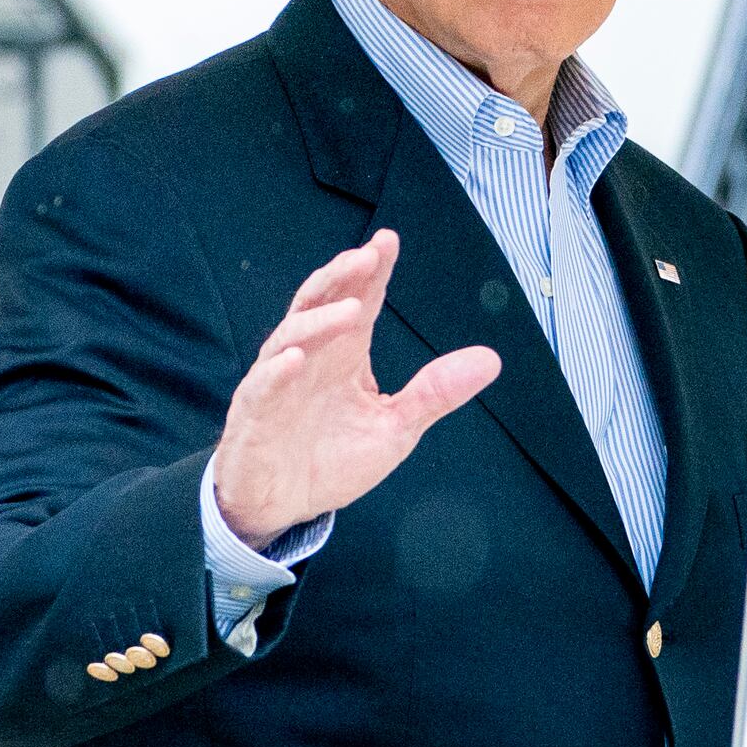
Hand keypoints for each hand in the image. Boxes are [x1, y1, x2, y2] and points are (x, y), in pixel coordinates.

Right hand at [212, 228, 501, 543]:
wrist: (281, 504)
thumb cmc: (331, 459)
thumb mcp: (395, 427)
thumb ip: (435, 392)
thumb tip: (492, 358)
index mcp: (344, 354)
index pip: (360, 300)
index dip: (373, 271)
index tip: (389, 241)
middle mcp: (310, 357)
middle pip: (320, 302)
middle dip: (343, 277)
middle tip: (368, 256)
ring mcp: (279, 382)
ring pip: (291, 335)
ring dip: (319, 320)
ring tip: (351, 310)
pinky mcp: (255, 413)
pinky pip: (262, 385)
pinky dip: (277, 371)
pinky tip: (294, 359)